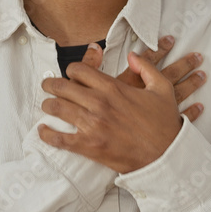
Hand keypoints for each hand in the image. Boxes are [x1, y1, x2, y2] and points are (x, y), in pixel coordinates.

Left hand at [39, 44, 199, 173]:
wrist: (166, 156)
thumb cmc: (164, 123)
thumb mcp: (162, 88)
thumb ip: (146, 67)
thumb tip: (132, 54)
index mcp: (112, 87)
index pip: (79, 70)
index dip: (72, 70)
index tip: (71, 75)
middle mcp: (98, 103)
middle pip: (62, 87)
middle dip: (51, 84)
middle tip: (47, 86)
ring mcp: (92, 125)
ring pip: (57, 108)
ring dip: (48, 105)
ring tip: (46, 105)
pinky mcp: (89, 146)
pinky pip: (60, 139)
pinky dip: (48, 134)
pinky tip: (43, 131)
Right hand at [79, 35, 206, 121]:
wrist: (99, 147)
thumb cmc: (93, 120)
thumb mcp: (86, 91)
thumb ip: (90, 67)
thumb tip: (95, 45)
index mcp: (131, 84)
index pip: (148, 62)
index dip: (159, 50)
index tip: (171, 40)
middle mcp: (147, 96)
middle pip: (169, 76)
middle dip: (184, 65)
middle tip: (199, 56)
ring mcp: (156, 114)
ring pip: (179, 95)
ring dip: (191, 84)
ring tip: (203, 74)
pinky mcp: (161, 130)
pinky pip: (181, 120)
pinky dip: (192, 113)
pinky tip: (200, 107)